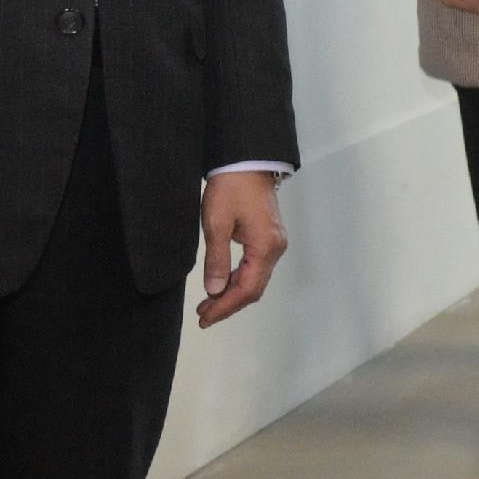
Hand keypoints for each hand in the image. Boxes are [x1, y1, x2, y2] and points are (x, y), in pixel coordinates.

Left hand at [200, 170, 287, 328]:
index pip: (247, 289)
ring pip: (255, 279)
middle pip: (254, 288)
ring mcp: (274, 243)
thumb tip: (214, 290)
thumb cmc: (230, 188)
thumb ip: (217, 259)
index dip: (225, 307)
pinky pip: (255, 267)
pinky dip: (238, 279)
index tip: (205, 318)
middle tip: (203, 315)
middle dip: (228, 304)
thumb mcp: (216, 223)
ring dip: (232, 293)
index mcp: (265, 248)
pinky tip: (222, 283)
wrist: (247, 160)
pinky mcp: (268, 237)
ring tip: (208, 303)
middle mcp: (275, 249)